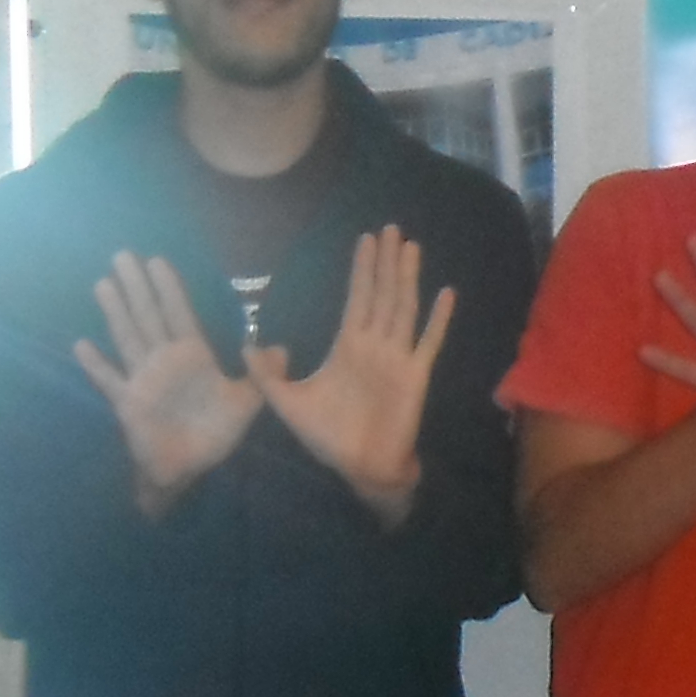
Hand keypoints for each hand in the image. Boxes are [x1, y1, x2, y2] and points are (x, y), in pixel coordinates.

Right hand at [74, 251, 260, 505]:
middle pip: (148, 316)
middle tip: (123, 254)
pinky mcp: (128, 402)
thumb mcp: (245, 403)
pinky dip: (96, 365)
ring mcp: (143, 379)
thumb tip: (282, 348)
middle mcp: (164, 361)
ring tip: (103, 284)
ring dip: (116, 312)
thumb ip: (260, 376)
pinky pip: (110, 381)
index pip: (179, 313)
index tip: (157, 260)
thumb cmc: (214, 433)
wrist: (188, 468)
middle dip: (136, 287)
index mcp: (192, 356)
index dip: (169, 288)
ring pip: (128, 338)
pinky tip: (81, 345)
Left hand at [251, 226, 453, 523]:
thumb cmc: (327, 437)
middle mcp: (375, 345)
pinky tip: (447, 294)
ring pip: (403, 308)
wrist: (360, 467)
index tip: (365, 240)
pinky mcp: (415, 376)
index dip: (361, 269)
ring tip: (411, 247)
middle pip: (382, 294)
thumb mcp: (287, 403)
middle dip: (385, 262)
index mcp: (348, 346)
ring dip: (407, 278)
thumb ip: (267, 375)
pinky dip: (438, 319)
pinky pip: (429, 342)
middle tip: (391, 229)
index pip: (356, 298)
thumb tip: (248, 344)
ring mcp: (397, 358)